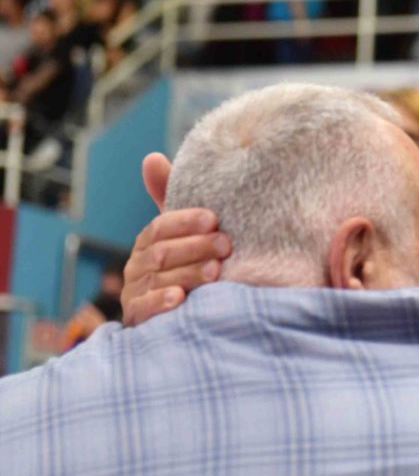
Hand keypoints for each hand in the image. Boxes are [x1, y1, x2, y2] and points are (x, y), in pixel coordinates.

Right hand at [121, 153, 231, 324]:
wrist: (184, 316)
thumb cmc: (188, 265)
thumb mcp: (186, 234)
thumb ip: (172, 199)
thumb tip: (151, 157)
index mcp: (148, 242)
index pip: (160, 227)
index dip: (185, 221)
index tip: (214, 219)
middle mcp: (137, 265)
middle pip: (162, 252)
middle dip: (196, 247)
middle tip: (226, 246)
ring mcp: (135, 292)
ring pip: (159, 278)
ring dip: (188, 272)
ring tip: (215, 271)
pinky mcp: (138, 318)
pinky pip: (145, 308)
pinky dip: (162, 302)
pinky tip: (180, 298)